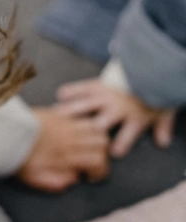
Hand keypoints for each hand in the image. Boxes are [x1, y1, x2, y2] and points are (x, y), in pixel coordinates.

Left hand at [15, 107, 109, 192]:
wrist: (1, 132)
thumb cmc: (16, 156)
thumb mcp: (34, 177)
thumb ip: (56, 182)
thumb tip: (74, 180)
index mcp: (66, 155)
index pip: (98, 162)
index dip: (100, 172)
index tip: (88, 176)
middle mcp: (70, 138)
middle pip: (102, 143)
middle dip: (101, 154)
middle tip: (89, 161)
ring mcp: (65, 123)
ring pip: (95, 127)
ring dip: (96, 138)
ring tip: (86, 146)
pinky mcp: (58, 113)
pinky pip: (80, 116)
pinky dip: (84, 125)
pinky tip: (75, 132)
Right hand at [57, 78, 176, 157]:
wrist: (147, 67)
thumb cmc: (152, 92)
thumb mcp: (163, 111)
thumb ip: (163, 127)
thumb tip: (164, 144)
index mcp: (134, 118)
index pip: (127, 136)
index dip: (120, 145)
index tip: (111, 153)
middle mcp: (116, 109)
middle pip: (99, 124)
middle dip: (86, 133)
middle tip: (71, 140)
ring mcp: (105, 97)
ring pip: (85, 107)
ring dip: (70, 113)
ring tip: (57, 120)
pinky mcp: (97, 85)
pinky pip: (81, 87)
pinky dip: (71, 90)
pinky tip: (60, 95)